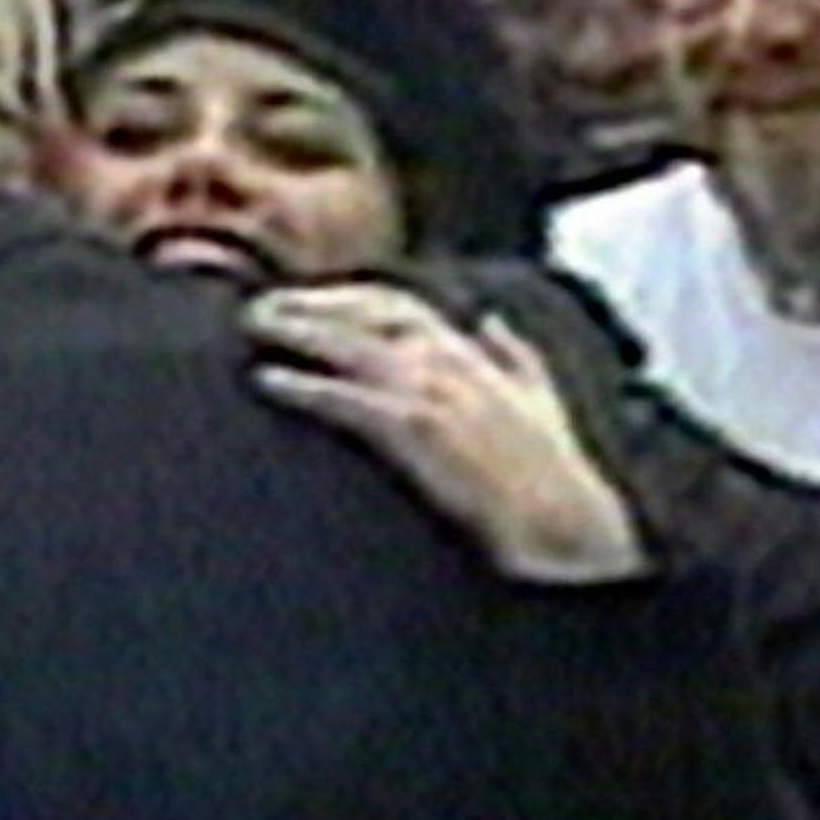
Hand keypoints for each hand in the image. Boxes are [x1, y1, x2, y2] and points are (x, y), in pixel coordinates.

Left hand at [245, 282, 649, 584]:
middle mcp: (449, 361)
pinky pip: (346, 397)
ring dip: (296, 330)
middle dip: (310, 303)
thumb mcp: (542, 399)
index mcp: (471, 354)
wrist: (565, 522)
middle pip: (364, 312)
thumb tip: (492, 322)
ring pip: (349, 344)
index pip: (398, 305)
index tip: (305, 299)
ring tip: (253, 330)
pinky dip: (303, 384)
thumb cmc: (553, 471)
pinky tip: (269, 381)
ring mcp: (432, 392)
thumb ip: (516, 355)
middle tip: (260, 309)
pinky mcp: (415, 430)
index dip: (346, 297)